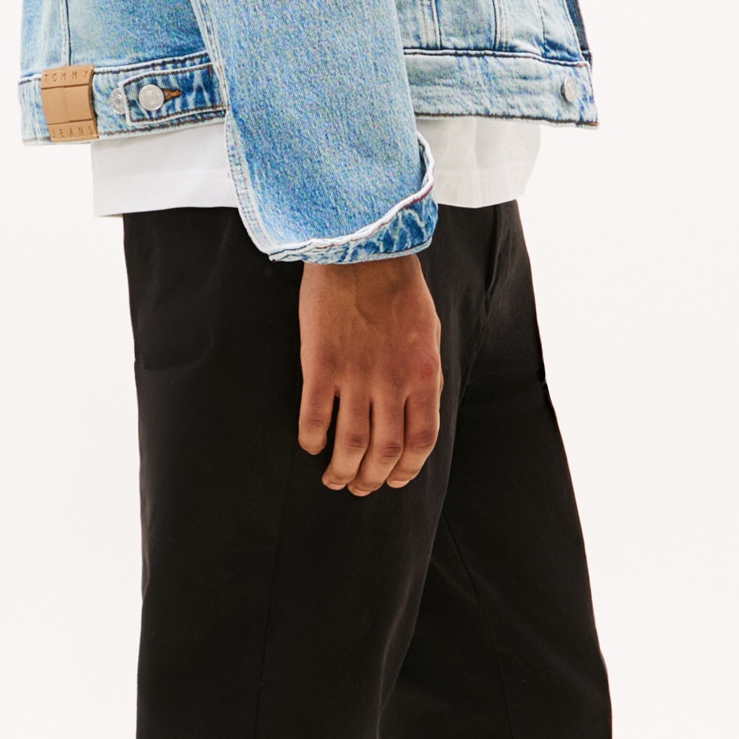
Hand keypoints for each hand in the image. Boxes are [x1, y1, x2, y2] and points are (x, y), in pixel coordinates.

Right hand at [297, 254, 443, 493]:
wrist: (362, 251)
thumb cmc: (398, 290)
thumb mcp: (428, 334)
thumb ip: (425, 376)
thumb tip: (418, 412)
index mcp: (424, 376)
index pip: (420, 442)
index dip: (406, 470)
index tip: (393, 481)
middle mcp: (392, 383)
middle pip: (383, 452)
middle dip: (371, 480)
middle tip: (358, 487)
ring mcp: (355, 375)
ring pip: (349, 445)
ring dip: (340, 471)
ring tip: (333, 479)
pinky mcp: (321, 364)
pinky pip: (315, 418)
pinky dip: (312, 440)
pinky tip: (310, 445)